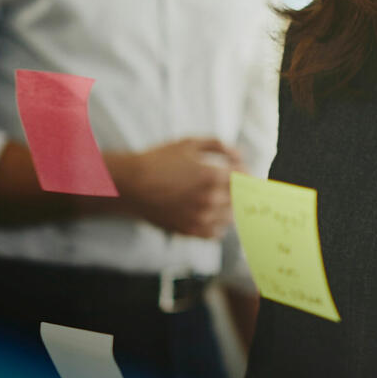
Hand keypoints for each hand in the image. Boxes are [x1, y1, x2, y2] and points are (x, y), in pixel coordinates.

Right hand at [109, 137, 240, 238]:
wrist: (129, 185)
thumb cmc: (158, 161)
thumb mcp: (189, 143)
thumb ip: (219, 146)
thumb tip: (239, 154)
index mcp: (213, 176)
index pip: (246, 179)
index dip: (247, 174)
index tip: (243, 172)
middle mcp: (210, 199)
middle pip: (241, 199)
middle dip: (241, 191)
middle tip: (236, 186)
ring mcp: (200, 218)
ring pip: (231, 218)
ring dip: (232, 208)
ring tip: (224, 200)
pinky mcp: (189, 231)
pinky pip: (215, 234)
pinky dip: (219, 225)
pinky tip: (213, 216)